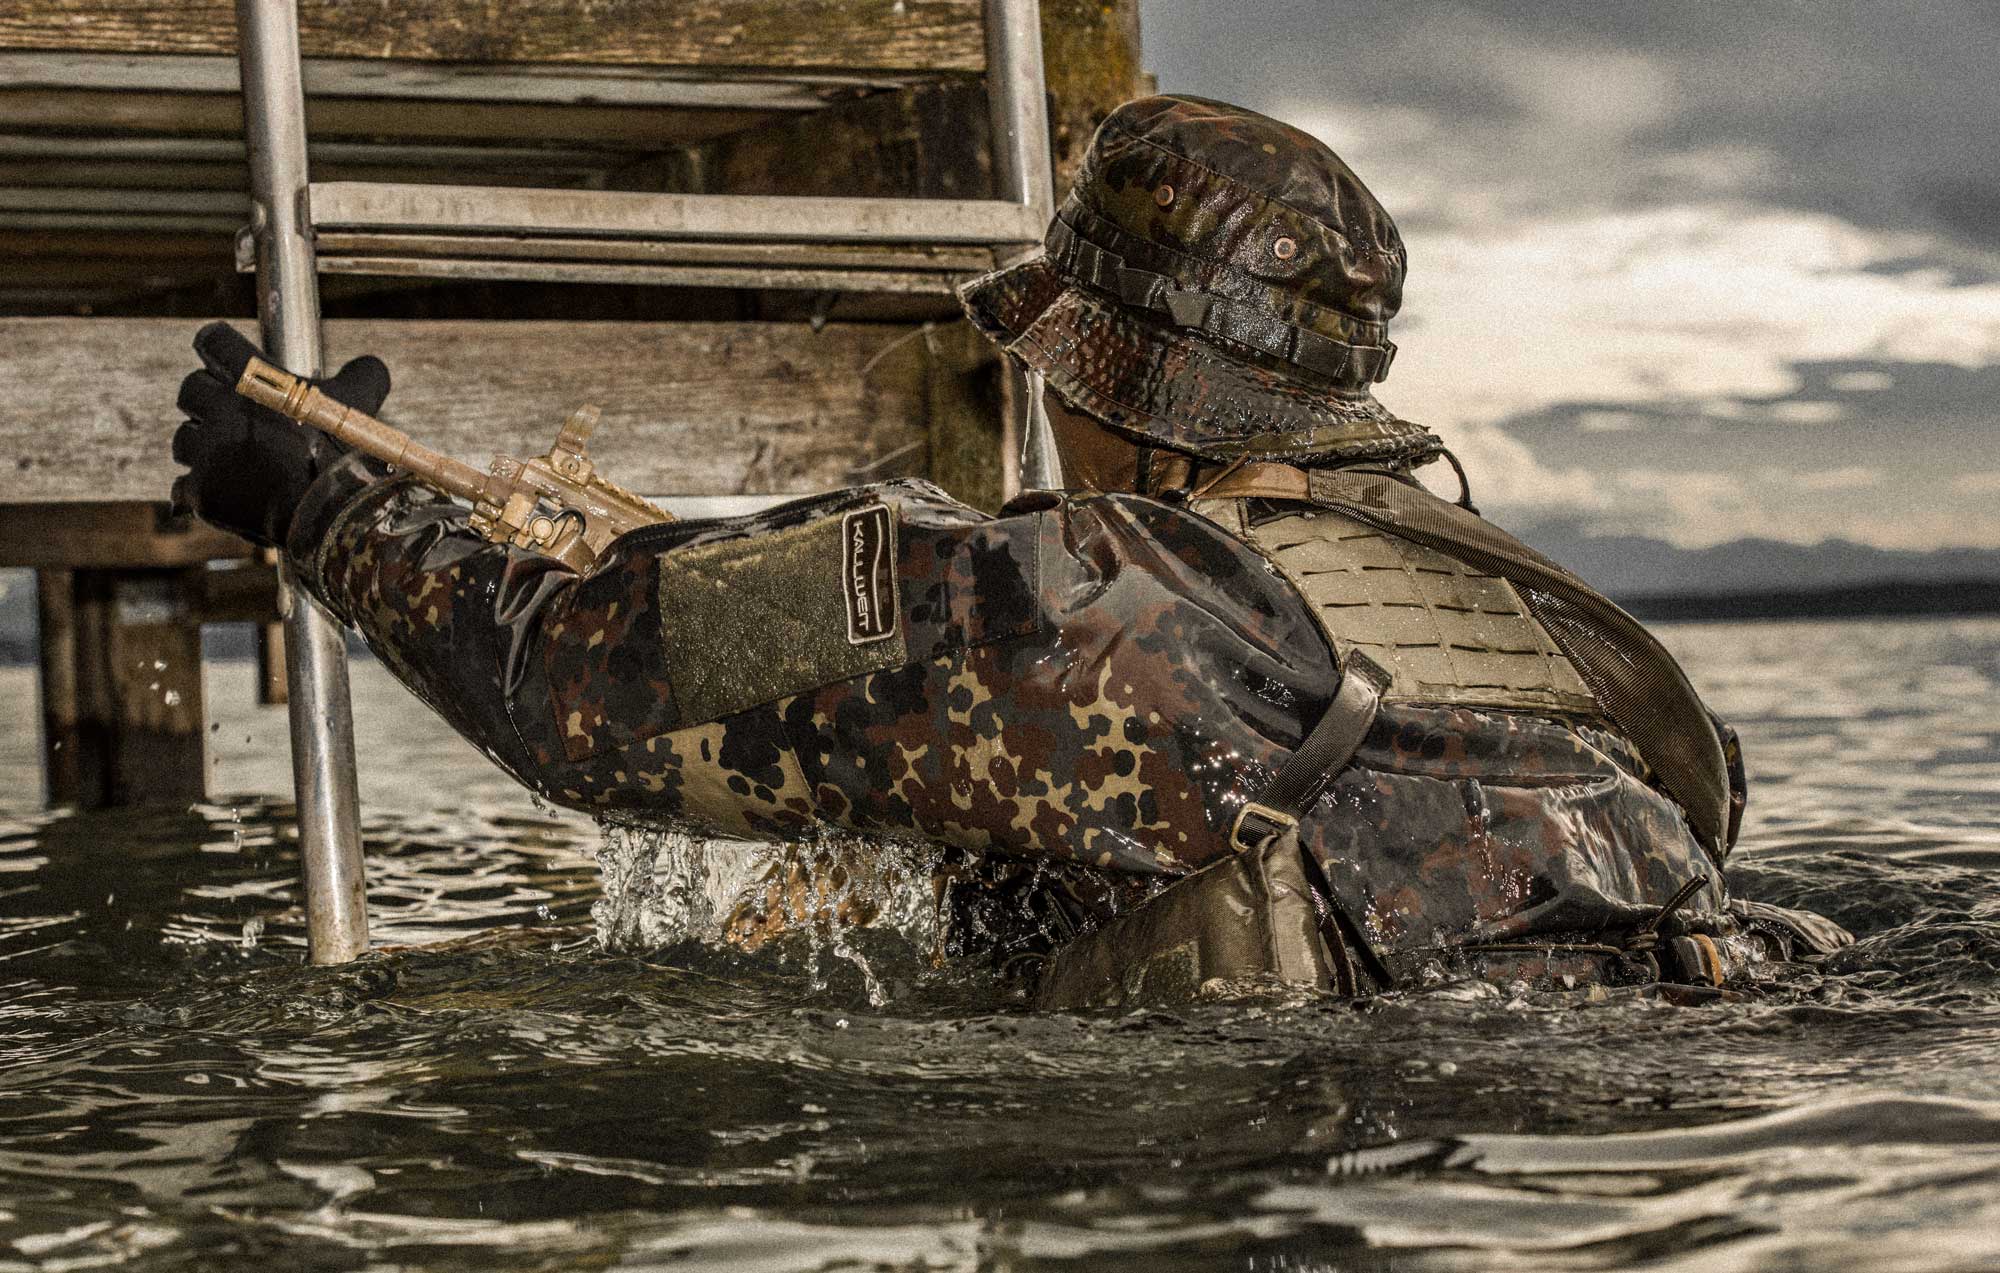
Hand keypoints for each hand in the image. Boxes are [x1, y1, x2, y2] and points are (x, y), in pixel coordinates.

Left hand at [170, 322, 389, 546]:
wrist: (333, 511)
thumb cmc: (345, 450)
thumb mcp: (361, 401)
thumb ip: (365, 374)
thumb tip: (373, 366)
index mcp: (253, 379)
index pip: (212, 341)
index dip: (217, 348)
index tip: (223, 359)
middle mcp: (221, 409)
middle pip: (191, 390)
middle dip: (207, 401)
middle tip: (232, 417)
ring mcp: (208, 452)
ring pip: (184, 438)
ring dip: (202, 446)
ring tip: (230, 460)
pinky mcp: (201, 490)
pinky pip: (183, 485)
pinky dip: (201, 490)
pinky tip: (222, 493)